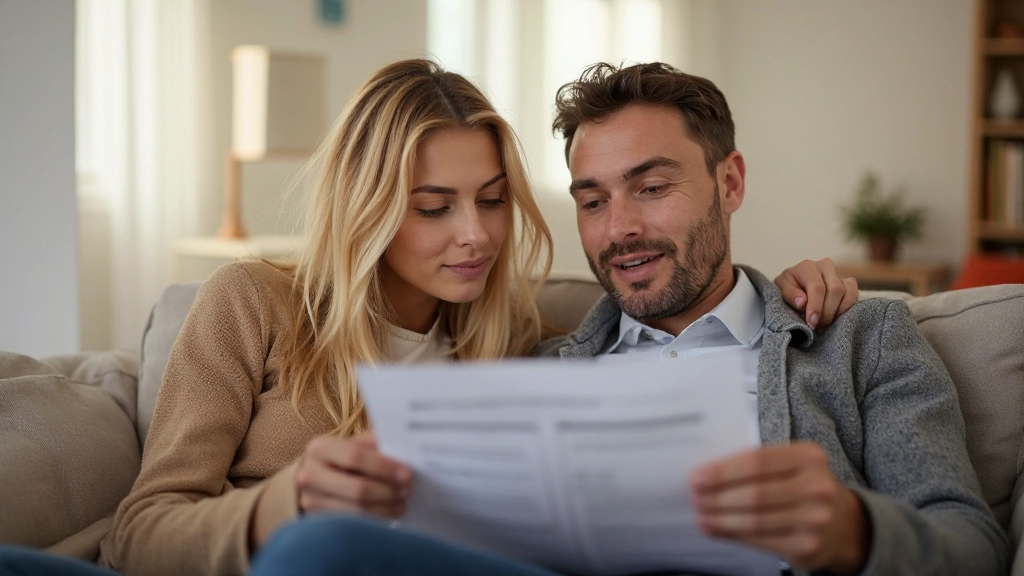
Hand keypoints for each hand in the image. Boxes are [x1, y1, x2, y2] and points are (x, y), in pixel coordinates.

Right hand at [295, 432, 411, 518]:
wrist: (312, 477)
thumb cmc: (340, 459)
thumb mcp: (353, 444)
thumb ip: (374, 444)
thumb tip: (404, 449)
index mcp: (320, 448)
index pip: (356, 457)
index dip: (384, 467)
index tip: (407, 474)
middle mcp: (309, 474)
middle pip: (358, 489)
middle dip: (388, 491)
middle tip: (408, 491)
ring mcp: (311, 501)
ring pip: (357, 510)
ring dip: (385, 508)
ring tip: (401, 504)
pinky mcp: (318, 521)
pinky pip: (353, 523)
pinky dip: (375, 519)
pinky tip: (388, 513)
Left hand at [690, 442, 869, 573]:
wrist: (843, 523)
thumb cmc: (802, 486)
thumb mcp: (790, 465)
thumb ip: (756, 465)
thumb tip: (707, 476)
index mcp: (809, 456)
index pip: (757, 461)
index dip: (723, 471)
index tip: (697, 477)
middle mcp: (817, 487)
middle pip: (755, 493)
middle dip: (718, 497)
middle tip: (695, 497)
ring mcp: (815, 520)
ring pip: (755, 520)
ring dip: (721, 518)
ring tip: (701, 514)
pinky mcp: (807, 546)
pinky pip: (761, 540)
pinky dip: (732, 534)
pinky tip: (715, 529)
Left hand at [774, 258, 857, 330]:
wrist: (795, 283)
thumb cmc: (788, 287)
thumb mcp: (781, 289)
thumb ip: (789, 294)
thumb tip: (802, 302)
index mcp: (807, 267)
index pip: (817, 287)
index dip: (816, 307)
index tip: (812, 322)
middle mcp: (825, 266)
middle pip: (835, 290)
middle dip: (827, 312)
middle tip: (818, 326)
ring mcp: (839, 274)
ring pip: (847, 292)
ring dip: (838, 312)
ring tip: (825, 324)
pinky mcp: (848, 283)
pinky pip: (854, 294)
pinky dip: (847, 308)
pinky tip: (836, 317)